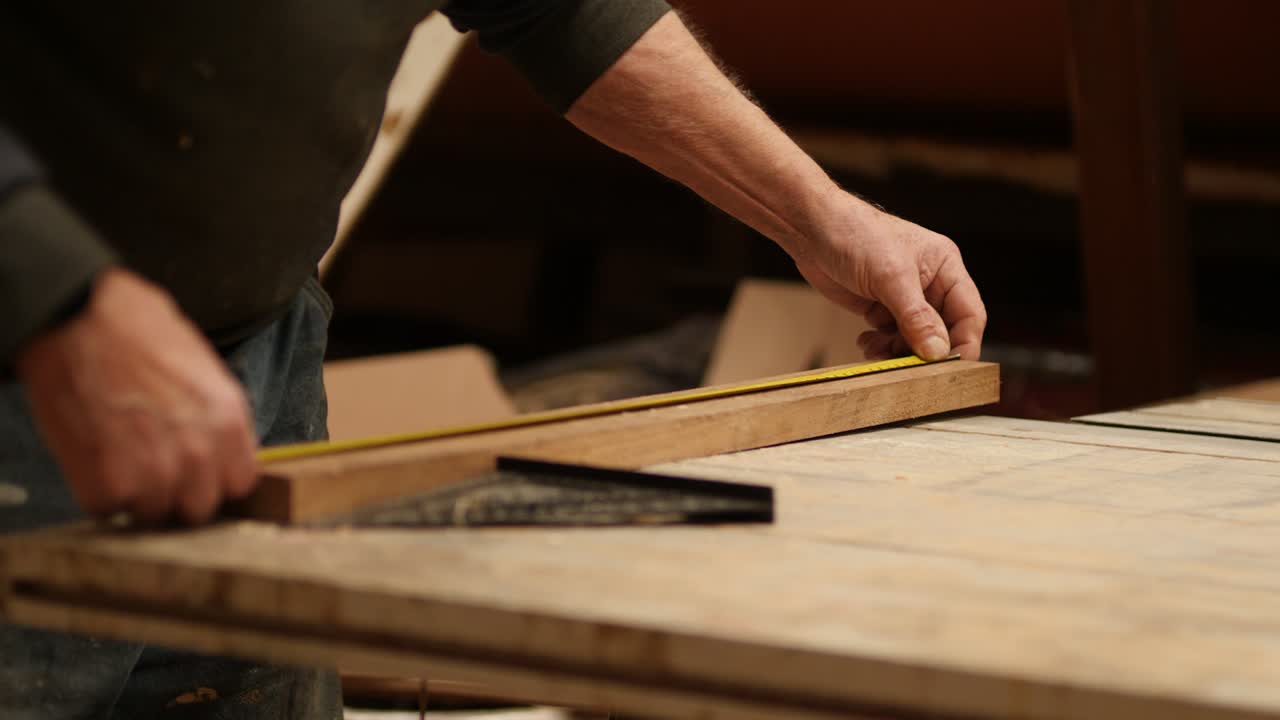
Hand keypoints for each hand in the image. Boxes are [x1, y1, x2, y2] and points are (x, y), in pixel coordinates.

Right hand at [15, 268, 257, 523]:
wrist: (78, 320)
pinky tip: (93, 457)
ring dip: (136, 494)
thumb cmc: (137, 331)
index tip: (197, 472)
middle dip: (177, 492)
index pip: (240, 484)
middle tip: (151, 466)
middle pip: (199, 507)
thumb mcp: (203, 368)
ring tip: (117, 455)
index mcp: (228, 422)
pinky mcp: (109, 485)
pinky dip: (97, 492)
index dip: (215, 479)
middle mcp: (200, 455)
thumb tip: (222, 448)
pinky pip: (108, 509)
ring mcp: (155, 474)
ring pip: (154, 513)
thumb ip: (216, 417)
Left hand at [794, 195, 986, 360]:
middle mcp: (929, 284)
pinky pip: (891, 337)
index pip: (970, 313)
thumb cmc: (856, 234)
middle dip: (925, 351)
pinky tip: (866, 341)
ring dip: (899, 351)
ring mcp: (904, 298)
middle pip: (943, 331)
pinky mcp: (880, 307)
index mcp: (945, 267)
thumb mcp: (891, 277)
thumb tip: (937, 352)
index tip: (952, 369)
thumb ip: (916, 317)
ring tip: (877, 351)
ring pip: (915, 339)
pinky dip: (881, 346)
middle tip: (906, 367)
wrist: (812, 229)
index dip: (965, 343)